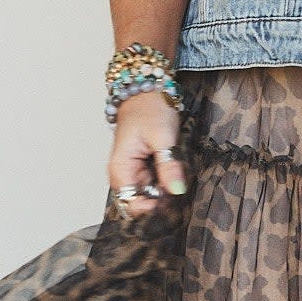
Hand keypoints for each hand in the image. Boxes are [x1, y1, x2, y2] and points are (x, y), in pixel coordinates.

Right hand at [108, 87, 189, 218]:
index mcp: (121, 170)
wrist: (147, 92)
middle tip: (180, 183)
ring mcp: (134, 173)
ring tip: (179, 172)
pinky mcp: (144, 170)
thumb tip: (177, 190)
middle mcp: (124, 176)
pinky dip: (169, 182)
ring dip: (168, 191)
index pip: (131, 204)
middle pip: (143, 203)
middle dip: (163, 199)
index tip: (172, 198)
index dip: (152, 207)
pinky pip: (157, 185)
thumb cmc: (149, 109)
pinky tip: (176, 172)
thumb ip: (169, 165)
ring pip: (152, 196)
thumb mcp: (162, 136)